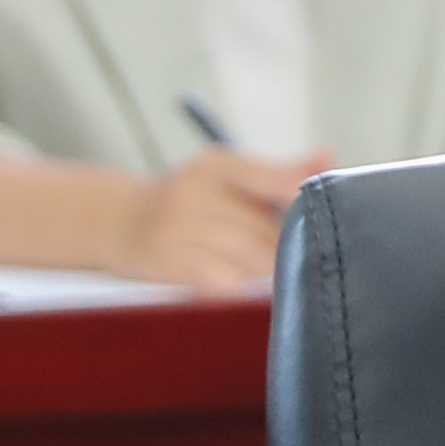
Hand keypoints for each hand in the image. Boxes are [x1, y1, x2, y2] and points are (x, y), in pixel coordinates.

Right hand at [109, 147, 325, 289]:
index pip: (280, 182)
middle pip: (271, 230)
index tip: (328, 222)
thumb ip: (278, 173)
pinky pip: (225, 282)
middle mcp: (195, 191)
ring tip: (271, 274)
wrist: (115, 222)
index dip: (309, 206)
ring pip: (253, 259)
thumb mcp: (227, 176)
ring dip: (269, 272)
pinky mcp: (168, 262)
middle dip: (290, 249)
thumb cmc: (188, 202)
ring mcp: (177, 227)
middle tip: (302, 259)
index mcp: (217, 164)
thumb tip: (329, 157)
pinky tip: (243, 287)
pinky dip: (242, 288)